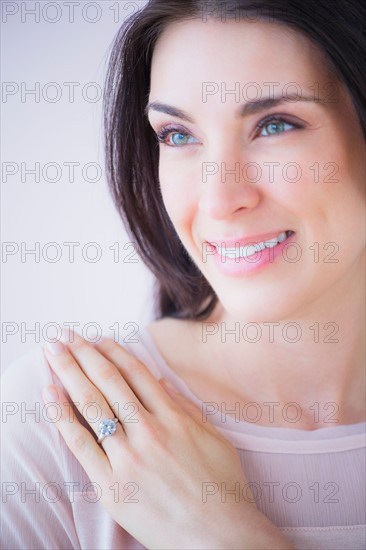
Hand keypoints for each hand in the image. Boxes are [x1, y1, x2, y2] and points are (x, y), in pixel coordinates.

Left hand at [42, 331, 292, 549]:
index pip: (137, 374)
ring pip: (92, 405)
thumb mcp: (214, 438)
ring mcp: (129, 456)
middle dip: (85, 354)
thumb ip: (186, 409)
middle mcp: (149, 430)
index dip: (115, 353)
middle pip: (109, 382)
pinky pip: (81, 445)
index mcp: (174, 417)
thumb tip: (161, 383)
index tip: (99, 339)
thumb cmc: (222, 488)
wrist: (219, 535)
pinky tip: (50, 394)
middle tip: (65, 335)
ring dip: (70, 373)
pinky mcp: (112, 484)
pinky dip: (63, 417)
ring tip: (53, 352)